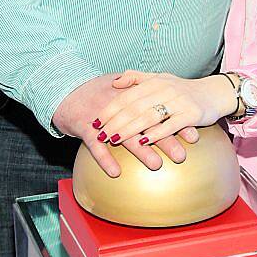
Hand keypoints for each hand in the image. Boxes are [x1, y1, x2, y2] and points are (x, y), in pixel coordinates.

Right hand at [52, 75, 191, 176]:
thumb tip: (167, 99)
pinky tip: (116, 173)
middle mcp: (119, 105)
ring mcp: (102, 117)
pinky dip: (105, 159)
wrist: (64, 91)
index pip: (158, 108)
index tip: (193, 134)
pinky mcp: (84, 128)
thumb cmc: (94, 90)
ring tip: (156, 164)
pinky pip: (95, 146)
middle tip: (182, 154)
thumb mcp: (118, 84)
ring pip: (124, 135)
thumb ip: (141, 90)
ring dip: (141, 150)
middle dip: (165, 139)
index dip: (176, 121)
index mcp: (130, 95)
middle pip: (146, 123)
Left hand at [96, 71, 236, 147]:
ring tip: (115, 140)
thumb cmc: (183, 89)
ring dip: (130, 129)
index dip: (110, 109)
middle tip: (100, 135)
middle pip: (135, 107)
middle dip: (115, 122)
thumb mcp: (160, 78)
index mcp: (155, 81)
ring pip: (149, 116)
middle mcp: (165, 89)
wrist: (215, 93)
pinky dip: (156, 133)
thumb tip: (114, 82)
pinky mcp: (192, 114)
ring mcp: (179, 101)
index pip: (127, 96)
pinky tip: (143, 142)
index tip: (96, 122)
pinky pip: (170, 125)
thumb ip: (136, 78)